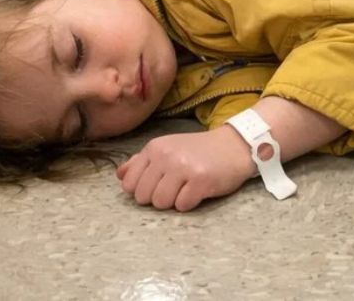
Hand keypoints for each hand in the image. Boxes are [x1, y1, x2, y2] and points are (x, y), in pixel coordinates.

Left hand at [116, 127, 254, 211]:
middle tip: (176, 186)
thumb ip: (141, 161)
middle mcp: (166, 155)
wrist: (233, 145)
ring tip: (187, 187)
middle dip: (158, 198)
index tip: (158, 184)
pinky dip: (190, 203)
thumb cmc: (198, 150)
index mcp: (154, 147)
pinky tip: (199, 190)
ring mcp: (183, 167)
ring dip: (174, 201)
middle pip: (144, 197)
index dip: (142, 190)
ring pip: (161, 203)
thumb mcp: (168, 148)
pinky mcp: (200, 180)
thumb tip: (120, 175)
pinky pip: (182, 206)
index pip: (129, 184)